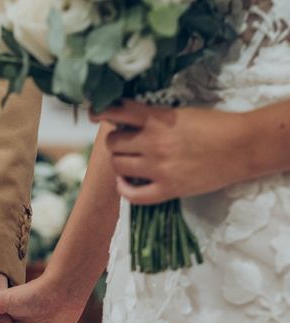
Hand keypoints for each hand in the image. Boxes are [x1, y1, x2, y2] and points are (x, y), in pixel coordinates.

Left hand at [92, 101, 252, 204]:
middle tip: (126, 143)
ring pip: (118, 166)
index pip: (117, 112)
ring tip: (129, 162)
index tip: (95, 115)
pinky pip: (133, 195)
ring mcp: (159, 167)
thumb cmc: (214, 126)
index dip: (101, 112)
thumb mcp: (179, 113)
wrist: (243, 146)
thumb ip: (152, 117)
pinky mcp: (168, 189)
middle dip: (116, 142)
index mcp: (157, 119)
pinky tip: (126, 184)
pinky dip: (124, 189)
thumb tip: (123, 122)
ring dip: (119, 163)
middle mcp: (154, 142)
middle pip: (113, 143)